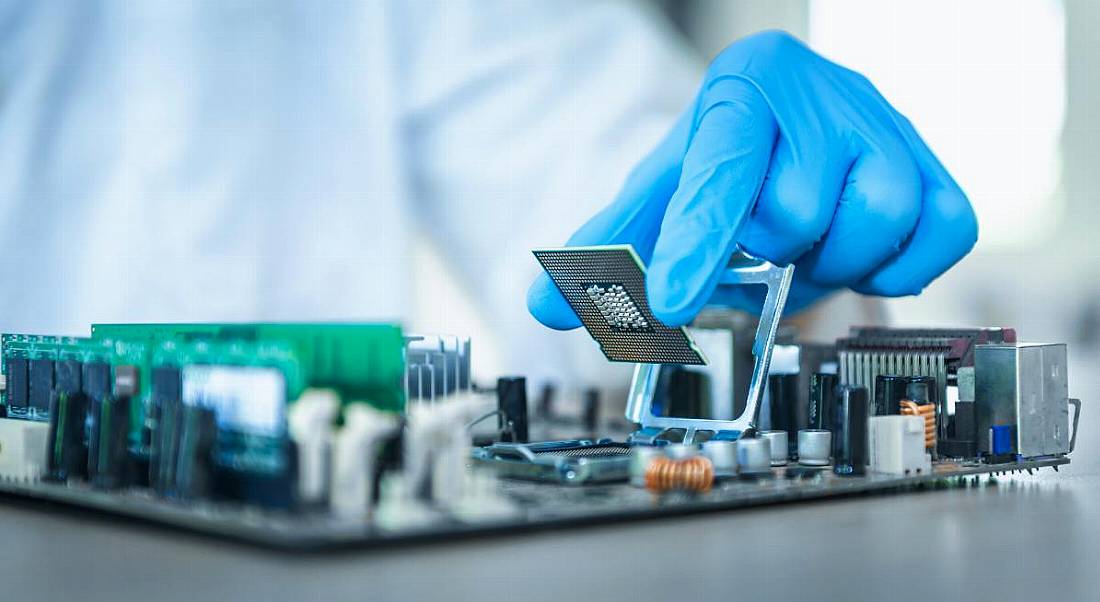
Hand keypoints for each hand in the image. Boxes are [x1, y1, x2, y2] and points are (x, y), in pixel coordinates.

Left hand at [528, 30, 976, 328]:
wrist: (795, 118)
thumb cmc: (726, 159)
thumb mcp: (661, 189)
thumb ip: (610, 246)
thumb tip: (546, 306)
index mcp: (742, 89)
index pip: (720, 171)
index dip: (695, 243)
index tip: (671, 303)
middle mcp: (822, 92)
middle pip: (799, 212)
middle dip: (771, 253)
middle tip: (763, 247)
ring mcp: (887, 122)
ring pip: (875, 219)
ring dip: (833, 261)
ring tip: (808, 247)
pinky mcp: (936, 161)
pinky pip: (943, 231)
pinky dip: (900, 265)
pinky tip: (862, 252)